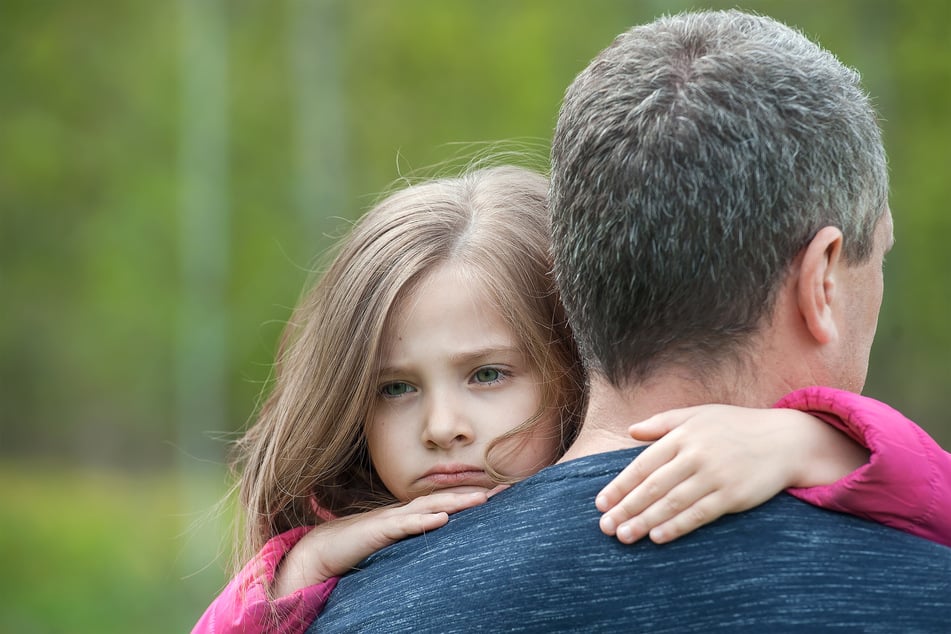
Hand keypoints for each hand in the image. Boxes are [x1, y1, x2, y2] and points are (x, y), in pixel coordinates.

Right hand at [272, 491, 486, 597]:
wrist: (319, 551)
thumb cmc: (355, 548)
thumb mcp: (391, 544)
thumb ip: (412, 539)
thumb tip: (437, 537)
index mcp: (407, 515)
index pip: (445, 502)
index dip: (471, 497)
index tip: (500, 493)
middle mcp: (402, 512)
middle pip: (444, 498)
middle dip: (474, 493)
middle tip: (505, 490)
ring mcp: (390, 519)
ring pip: (429, 506)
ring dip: (456, 502)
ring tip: (482, 499)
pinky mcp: (377, 531)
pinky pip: (403, 525)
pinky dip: (422, 521)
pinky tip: (441, 519)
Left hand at [595, 405, 864, 544]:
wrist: (785, 439)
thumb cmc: (735, 426)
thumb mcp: (698, 415)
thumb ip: (662, 423)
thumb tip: (631, 431)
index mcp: (683, 435)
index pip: (643, 464)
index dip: (620, 486)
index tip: (601, 503)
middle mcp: (696, 454)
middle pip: (652, 486)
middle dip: (626, 508)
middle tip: (605, 527)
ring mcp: (714, 475)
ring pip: (671, 503)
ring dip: (645, 521)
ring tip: (624, 536)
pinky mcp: (733, 495)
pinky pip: (699, 514)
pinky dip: (677, 526)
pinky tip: (658, 537)